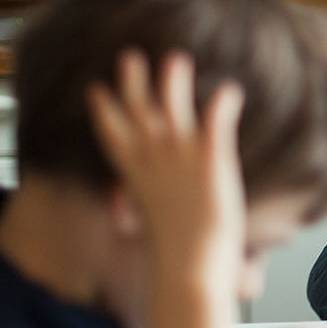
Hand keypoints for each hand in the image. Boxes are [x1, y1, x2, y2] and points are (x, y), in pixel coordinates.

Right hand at [86, 49, 245, 277]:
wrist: (188, 271)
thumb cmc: (175, 255)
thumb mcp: (151, 221)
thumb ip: (143, 204)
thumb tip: (132, 212)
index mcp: (136, 177)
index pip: (113, 136)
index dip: (104, 111)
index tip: (96, 88)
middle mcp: (154, 162)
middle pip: (137, 113)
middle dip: (132, 84)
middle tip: (130, 56)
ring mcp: (181, 160)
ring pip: (173, 111)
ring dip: (173, 83)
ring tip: (177, 58)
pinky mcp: (211, 164)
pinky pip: (216, 127)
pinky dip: (222, 106)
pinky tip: (230, 90)